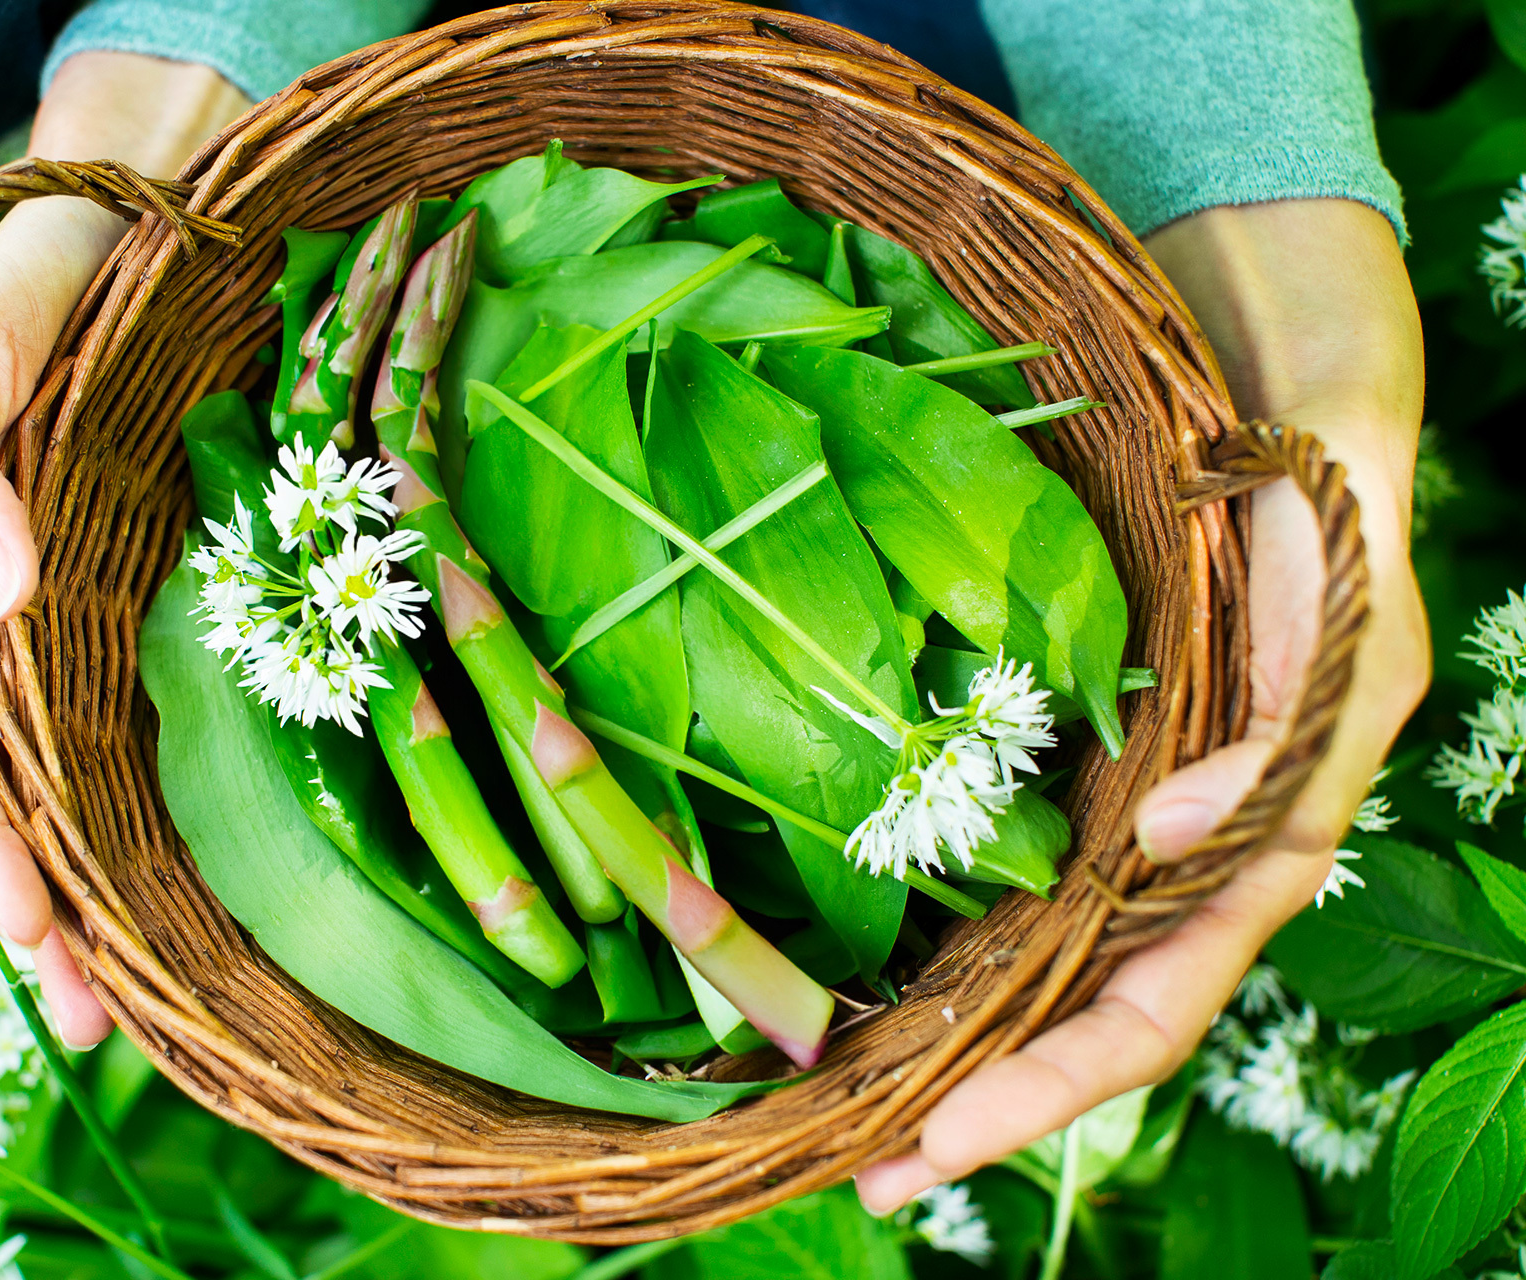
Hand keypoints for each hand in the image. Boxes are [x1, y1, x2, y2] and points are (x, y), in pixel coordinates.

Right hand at [0, 52, 246, 1045]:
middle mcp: (71, 636)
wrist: (191, 211)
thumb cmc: (58, 280)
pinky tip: (296, 875)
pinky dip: (256, 805)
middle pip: (53, 809)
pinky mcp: (255, 602)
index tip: (43, 939)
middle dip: (76, 923)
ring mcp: (165, 627)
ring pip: (149, 789)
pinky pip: (249, 721)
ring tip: (204, 999)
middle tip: (122, 1028)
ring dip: (164, 897)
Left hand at [856, 198, 1429, 1211]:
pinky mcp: (1079, 762)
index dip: (1053, 1088)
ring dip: (954, 1044)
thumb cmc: (1323, 511)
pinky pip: (1014, 872)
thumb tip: (1170, 845)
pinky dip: (952, 939)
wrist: (1278, 410)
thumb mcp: (1339, 617)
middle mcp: (1183, 858)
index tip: (940, 1144)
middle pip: (1082, 1019)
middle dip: (985, 1105)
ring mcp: (1127, 817)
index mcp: (1259, 848)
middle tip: (867, 1171)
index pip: (1153, 1008)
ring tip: (847, 1112)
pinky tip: (874, 973)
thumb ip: (1280, 740)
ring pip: (1040, 964)